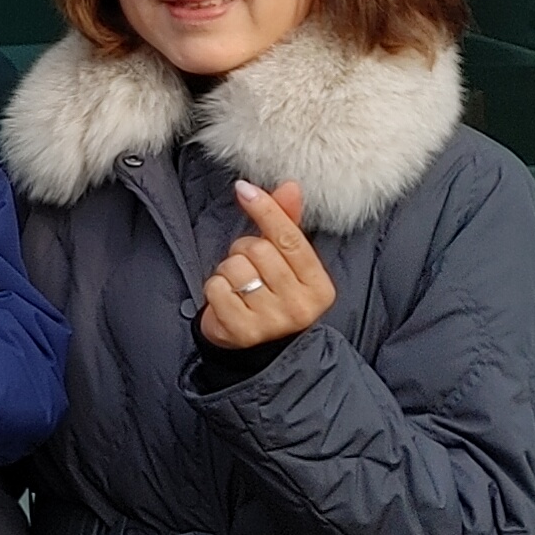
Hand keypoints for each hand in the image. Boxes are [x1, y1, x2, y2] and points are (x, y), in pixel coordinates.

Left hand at [199, 178, 335, 349]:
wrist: (257, 348)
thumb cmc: (272, 294)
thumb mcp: (286, 261)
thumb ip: (287, 223)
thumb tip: (289, 185)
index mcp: (319, 287)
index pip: (290, 238)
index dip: (265, 209)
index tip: (244, 189)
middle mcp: (301, 307)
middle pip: (258, 250)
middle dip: (244, 250)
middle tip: (249, 267)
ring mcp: (272, 322)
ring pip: (235, 268)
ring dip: (228, 271)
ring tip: (239, 286)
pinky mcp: (242, 332)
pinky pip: (216, 288)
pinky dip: (214, 288)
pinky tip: (227, 300)